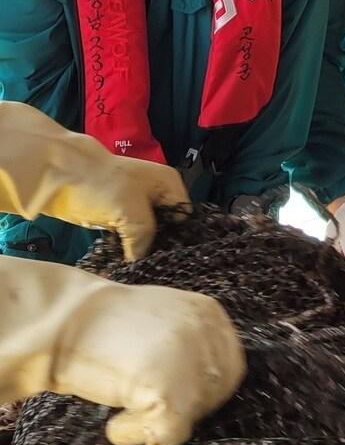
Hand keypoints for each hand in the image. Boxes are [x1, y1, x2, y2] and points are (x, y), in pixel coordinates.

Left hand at [0, 101, 187, 259]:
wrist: (58, 176)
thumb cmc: (102, 187)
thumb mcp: (132, 212)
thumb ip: (145, 238)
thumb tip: (141, 261)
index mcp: (168, 185)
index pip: (184, 216)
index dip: (180, 237)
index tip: (172, 259)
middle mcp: (155, 194)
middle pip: (166, 226)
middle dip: (159, 245)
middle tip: (155, 266)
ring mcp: (134, 206)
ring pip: (146, 233)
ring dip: (141, 249)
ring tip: (140, 268)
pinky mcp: (115, 217)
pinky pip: (128, 237)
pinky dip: (125, 249)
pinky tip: (125, 263)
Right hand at [51, 269, 245, 444]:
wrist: (59, 321)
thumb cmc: (102, 329)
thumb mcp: (163, 324)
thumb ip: (190, 348)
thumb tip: (201, 394)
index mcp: (210, 314)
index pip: (228, 368)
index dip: (198, 390)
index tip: (164, 394)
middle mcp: (210, 334)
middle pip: (217, 394)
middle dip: (182, 407)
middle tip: (142, 403)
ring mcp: (192, 361)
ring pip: (193, 416)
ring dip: (154, 419)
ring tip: (122, 400)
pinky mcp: (170, 392)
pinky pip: (166, 434)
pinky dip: (133, 433)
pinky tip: (114, 415)